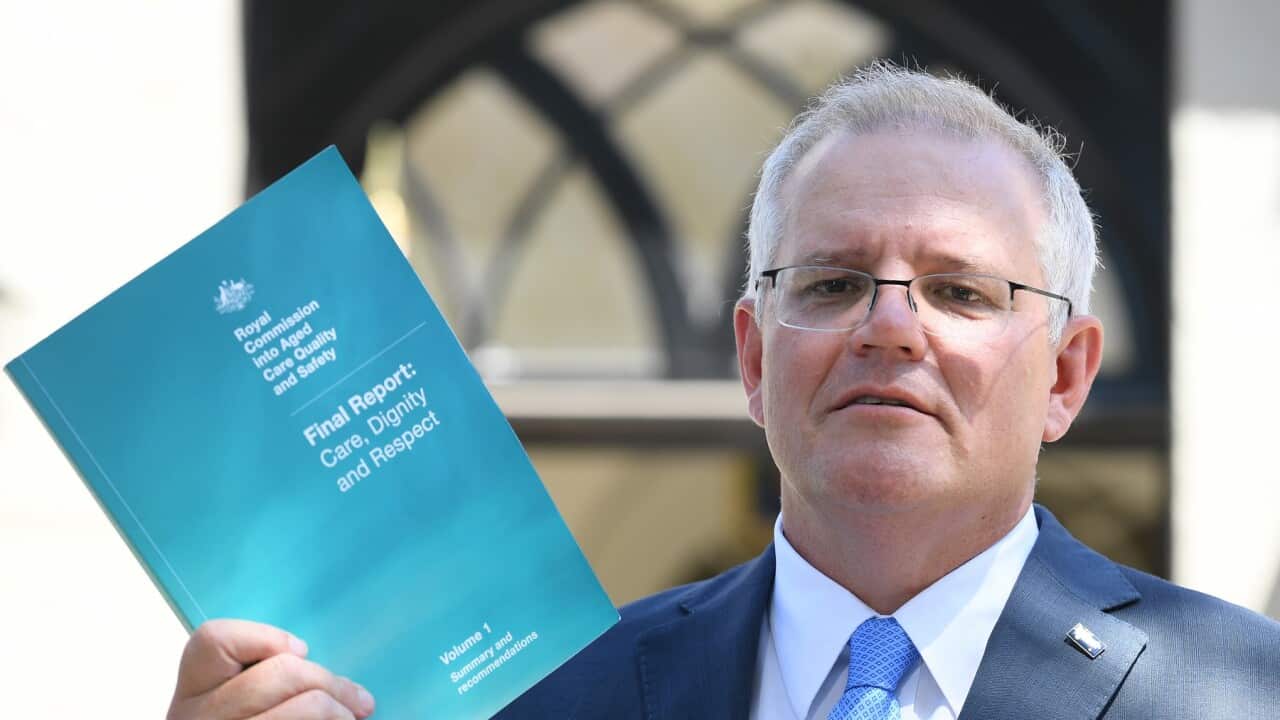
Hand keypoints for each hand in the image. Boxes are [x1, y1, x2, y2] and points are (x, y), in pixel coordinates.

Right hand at [167, 619, 375, 718]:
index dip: (265, 638)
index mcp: (192, 695)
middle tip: (361, 701)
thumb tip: (331, 681)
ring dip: (341, 711)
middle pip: (280, 672)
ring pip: (306, 707)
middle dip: (331, 682)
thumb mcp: (236, 710)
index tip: (300, 652)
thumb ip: (264, 686)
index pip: (214, 641)